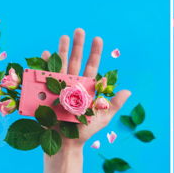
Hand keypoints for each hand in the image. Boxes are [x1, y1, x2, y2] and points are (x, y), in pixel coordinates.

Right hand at [41, 28, 130, 148]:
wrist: (66, 143)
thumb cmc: (84, 132)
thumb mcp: (102, 117)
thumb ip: (114, 104)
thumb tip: (128, 91)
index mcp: (86, 87)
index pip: (92, 66)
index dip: (95, 52)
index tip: (98, 38)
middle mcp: (73, 84)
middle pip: (76, 60)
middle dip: (78, 45)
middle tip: (79, 30)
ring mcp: (59, 86)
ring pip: (61, 64)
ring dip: (61, 49)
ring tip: (64, 36)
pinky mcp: (47, 92)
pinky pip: (45, 76)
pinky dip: (45, 64)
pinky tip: (45, 53)